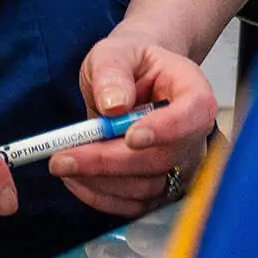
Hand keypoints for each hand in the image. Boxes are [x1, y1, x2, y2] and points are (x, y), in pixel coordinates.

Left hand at [50, 25, 216, 216]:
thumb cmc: (129, 63)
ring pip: (146, 187)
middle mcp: (195, 134)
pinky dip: (101, 196)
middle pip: (163, 158)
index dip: (166, 130)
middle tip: (64, 157)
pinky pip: (135, 204)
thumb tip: (114, 105)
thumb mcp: (114, 52)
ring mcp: (182, 165)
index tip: (130, 136)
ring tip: (63, 163)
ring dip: (99, 181)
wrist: (132, 80)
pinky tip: (76, 179)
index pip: (194, 114)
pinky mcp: (162, 188)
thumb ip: (112, 72)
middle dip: (109, 161)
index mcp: (193, 91)